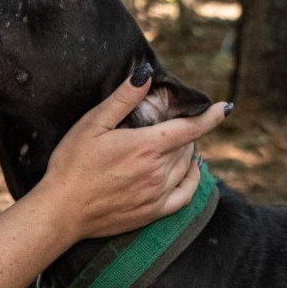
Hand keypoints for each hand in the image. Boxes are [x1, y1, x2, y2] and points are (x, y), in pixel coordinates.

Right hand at [34, 66, 228, 241]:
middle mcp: (157, 171)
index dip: (210, 116)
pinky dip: (193, 180)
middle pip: (187, 146)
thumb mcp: (92, 124)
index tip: (225, 108)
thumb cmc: (71, 164)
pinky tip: (190, 171)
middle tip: (166, 126)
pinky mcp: (153, 213)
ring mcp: (157, 194)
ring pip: (186, 167)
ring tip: (174, 144)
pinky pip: (186, 195)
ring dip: (185, 153)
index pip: (190, 128)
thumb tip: (146, 74)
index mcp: (145, 146)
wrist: (61, 211)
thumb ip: (123, 99)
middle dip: (183, 132)